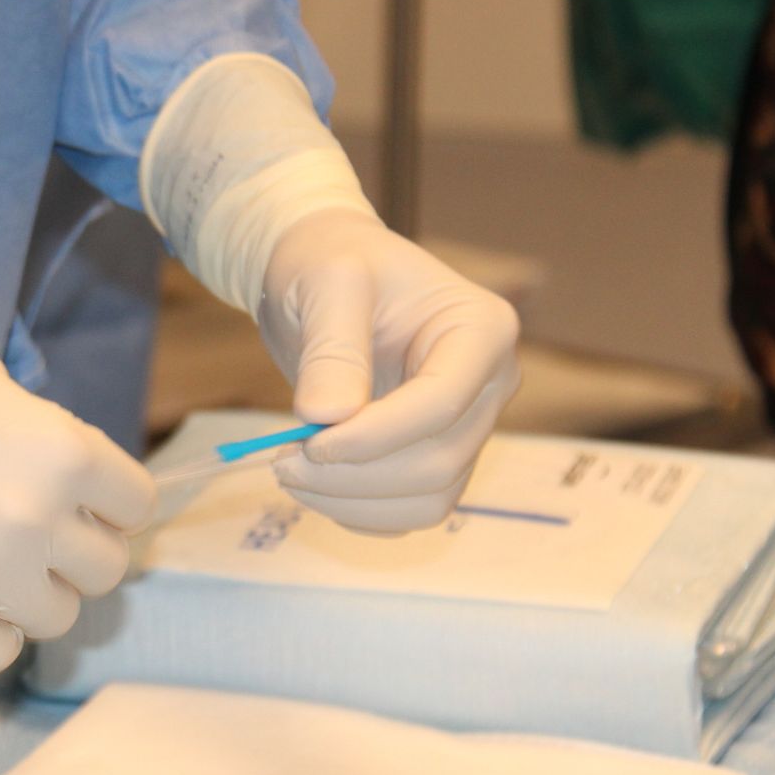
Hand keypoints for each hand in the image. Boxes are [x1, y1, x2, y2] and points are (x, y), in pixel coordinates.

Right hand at [0, 328, 155, 675]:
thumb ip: (37, 431)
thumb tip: (61, 472)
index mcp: (63, 447)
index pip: (135, 504)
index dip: (108, 502)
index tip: (79, 501)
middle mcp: (40, 516)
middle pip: (106, 569)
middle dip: (74, 552)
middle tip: (30, 534)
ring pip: (60, 617)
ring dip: (34, 595)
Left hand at [257, 209, 519, 532]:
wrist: (324, 276)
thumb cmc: (330, 262)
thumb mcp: (325, 283)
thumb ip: (331, 349)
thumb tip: (327, 417)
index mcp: (481, 330)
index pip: (440, 404)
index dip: (374, 437)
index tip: (308, 442)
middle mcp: (490, 384)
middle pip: (439, 463)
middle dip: (356, 477)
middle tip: (284, 464)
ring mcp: (469, 426)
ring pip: (429, 500)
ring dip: (354, 503)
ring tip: (291, 473)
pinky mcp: (439, 457)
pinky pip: (411, 510)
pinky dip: (360, 512)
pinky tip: (315, 485)